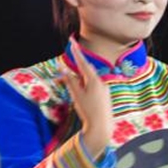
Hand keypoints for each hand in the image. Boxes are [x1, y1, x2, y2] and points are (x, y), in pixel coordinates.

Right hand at [67, 39, 114, 155]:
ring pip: (87, 81)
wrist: (102, 126)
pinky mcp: (104, 96)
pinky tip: (82, 100)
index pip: (83, 63)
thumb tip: (63, 70)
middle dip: (73, 73)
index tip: (72, 41)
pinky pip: (92, 88)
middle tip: (63, 80)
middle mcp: (101, 82)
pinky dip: (83, 89)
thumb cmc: (88, 110)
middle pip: (84, 73)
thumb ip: (70, 81)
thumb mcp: (76, 95)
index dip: (76, 52)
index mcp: (94, 80)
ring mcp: (104, 89)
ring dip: (77, 84)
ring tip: (75, 97)